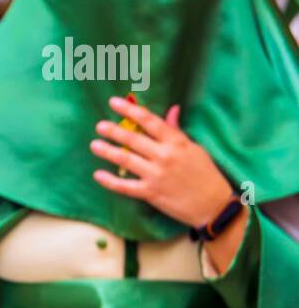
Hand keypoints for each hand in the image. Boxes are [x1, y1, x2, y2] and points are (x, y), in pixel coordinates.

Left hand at [92, 97, 247, 273]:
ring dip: (107, 151)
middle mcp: (164, 156)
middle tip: (100, 125)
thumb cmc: (206, 174)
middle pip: (134, 139)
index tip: (114, 102)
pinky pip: (125, 186)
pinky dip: (110, 181)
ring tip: (94, 145)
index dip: (130, 110)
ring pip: (126, 160)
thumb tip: (172, 109)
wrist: (213, 205)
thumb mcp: (194, 148)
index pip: (150, 121)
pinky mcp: (150, 193)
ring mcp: (156, 175)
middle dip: (114, 131)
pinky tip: (97, 175)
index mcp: (176, 142)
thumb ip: (177, 131)